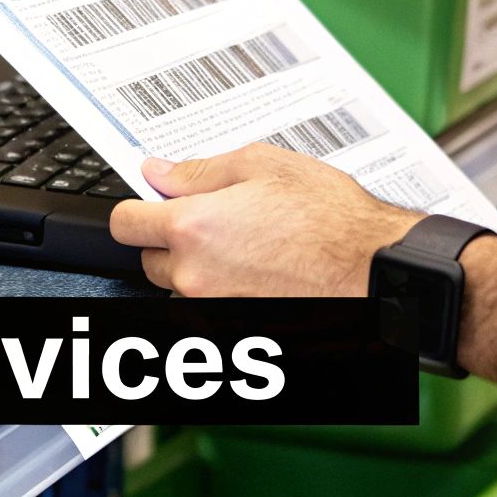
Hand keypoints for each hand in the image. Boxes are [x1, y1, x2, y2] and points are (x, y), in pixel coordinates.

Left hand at [108, 143, 421, 296]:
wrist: (374, 268)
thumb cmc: (331, 219)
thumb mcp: (261, 166)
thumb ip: (197, 171)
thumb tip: (159, 172)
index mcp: (192, 228)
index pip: (123, 224)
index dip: (135, 209)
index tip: (148, 204)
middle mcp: (195, 276)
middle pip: (149, 259)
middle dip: (172, 239)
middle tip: (216, 220)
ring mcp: (215, 310)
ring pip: (181, 287)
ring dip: (199, 269)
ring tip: (247, 246)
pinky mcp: (236, 331)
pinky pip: (210, 309)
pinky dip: (224, 293)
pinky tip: (259, 272)